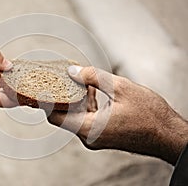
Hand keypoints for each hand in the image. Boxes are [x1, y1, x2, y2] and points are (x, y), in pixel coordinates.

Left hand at [48, 65, 187, 164]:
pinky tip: (90, 88)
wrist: (167, 136)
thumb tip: (72, 71)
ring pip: (74, 115)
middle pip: (63, 114)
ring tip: (76, 78)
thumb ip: (93, 77)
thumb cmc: (149, 115)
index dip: (45, 100)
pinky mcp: (101, 133)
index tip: (40, 85)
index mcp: (89, 127)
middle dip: (60, 94)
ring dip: (74, 97)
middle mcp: (88, 136)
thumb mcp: (121, 88)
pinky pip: (86, 117)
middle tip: (58, 76)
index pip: (54, 116)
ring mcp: (94, 136)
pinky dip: (85, 103)